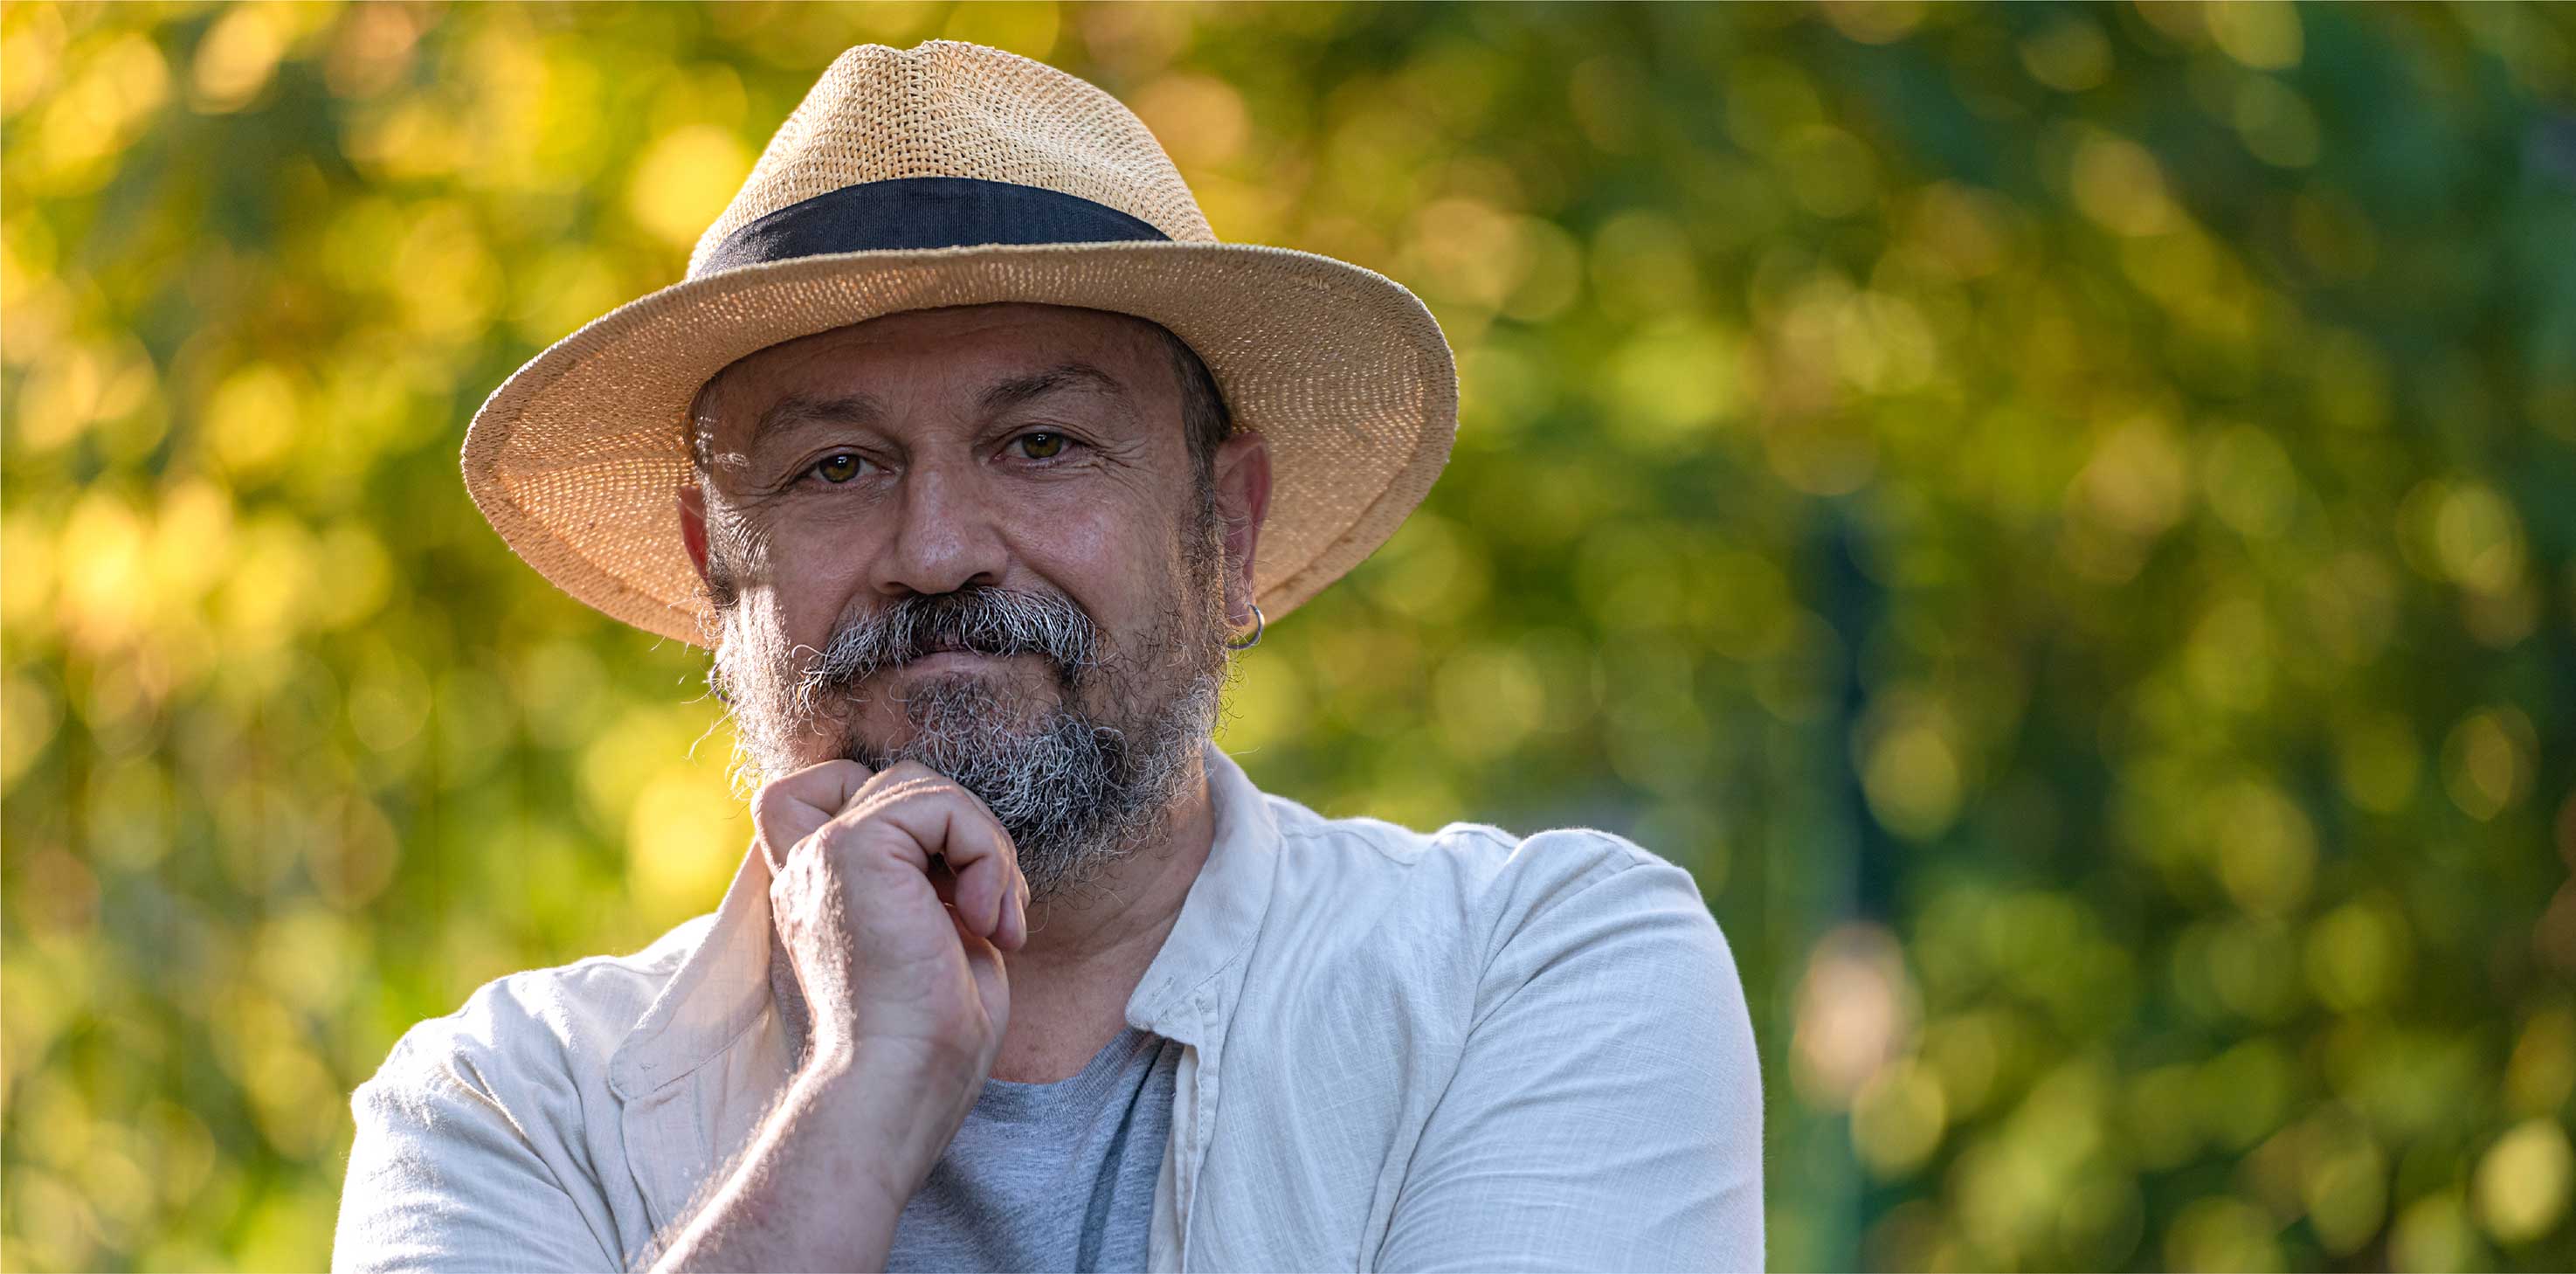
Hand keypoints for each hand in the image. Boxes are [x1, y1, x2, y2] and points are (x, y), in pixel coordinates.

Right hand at [754, 759, 1030, 1075]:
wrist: (902, 1086)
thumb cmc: (933, 1040)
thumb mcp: (938, 938)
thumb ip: (936, 880)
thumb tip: (976, 840)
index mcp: (822, 888)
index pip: (833, 785)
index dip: (906, 809)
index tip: (951, 891)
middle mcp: (810, 866)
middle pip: (903, 783)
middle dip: (970, 836)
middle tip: (994, 915)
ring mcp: (824, 854)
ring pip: (925, 786)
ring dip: (986, 849)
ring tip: (994, 922)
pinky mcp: (852, 850)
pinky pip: (943, 804)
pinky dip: (986, 854)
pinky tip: (984, 923)